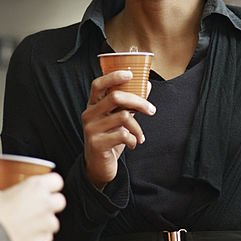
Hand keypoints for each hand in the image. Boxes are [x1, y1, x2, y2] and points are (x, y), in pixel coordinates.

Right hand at [0, 173, 65, 240]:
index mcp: (36, 187)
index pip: (56, 180)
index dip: (50, 184)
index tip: (43, 187)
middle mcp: (46, 204)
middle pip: (60, 201)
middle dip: (51, 203)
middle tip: (36, 205)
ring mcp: (46, 224)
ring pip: (54, 221)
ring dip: (45, 222)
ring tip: (29, 223)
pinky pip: (47, 238)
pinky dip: (39, 238)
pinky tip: (26, 236)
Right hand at [82, 70, 155, 188]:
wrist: (99, 166)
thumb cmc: (109, 138)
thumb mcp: (118, 119)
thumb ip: (130, 103)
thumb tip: (146, 84)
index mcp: (93, 105)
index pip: (98, 84)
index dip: (113, 76)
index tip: (130, 74)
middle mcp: (89, 114)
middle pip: (116, 97)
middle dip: (139, 102)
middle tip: (151, 110)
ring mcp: (91, 129)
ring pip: (123, 117)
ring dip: (138, 127)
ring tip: (140, 136)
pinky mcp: (97, 143)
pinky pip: (123, 135)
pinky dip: (134, 139)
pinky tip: (134, 144)